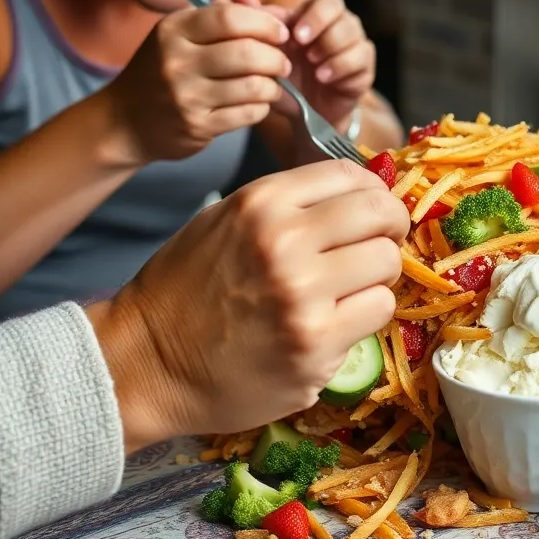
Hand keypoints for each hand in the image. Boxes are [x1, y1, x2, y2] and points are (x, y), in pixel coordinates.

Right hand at [88, 161, 409, 449]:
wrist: (148, 362)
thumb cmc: (186, 289)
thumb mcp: (226, 220)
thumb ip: (289, 205)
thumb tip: (359, 195)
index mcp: (262, 202)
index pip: (352, 176)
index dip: (374, 192)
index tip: (375, 210)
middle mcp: (285, 242)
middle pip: (381, 215)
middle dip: (390, 228)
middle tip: (380, 244)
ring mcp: (303, 297)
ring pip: (388, 264)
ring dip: (377, 277)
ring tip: (351, 289)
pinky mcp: (316, 347)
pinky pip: (378, 312)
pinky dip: (366, 316)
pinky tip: (338, 321)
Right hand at [98, 0, 291, 165]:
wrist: (125, 121)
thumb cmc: (160, 70)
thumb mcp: (177, 35)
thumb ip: (216, 17)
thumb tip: (256, 3)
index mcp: (173, 30)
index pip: (230, 18)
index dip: (264, 24)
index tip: (280, 33)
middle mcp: (177, 61)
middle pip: (246, 53)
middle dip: (276, 58)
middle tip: (283, 63)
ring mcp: (186, 96)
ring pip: (253, 86)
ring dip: (273, 86)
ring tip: (273, 84)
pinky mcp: (197, 126)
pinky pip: (247, 113)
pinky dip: (261, 107)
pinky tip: (257, 103)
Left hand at [238, 0, 374, 132]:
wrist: (305, 115)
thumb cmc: (285, 80)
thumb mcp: (266, 56)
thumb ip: (250, 25)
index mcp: (315, 15)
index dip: (312, 14)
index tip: (295, 36)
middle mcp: (339, 24)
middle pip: (339, 7)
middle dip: (321, 25)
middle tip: (305, 48)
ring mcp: (355, 44)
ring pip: (351, 33)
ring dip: (330, 49)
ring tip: (314, 67)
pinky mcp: (365, 67)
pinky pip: (360, 59)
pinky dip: (340, 67)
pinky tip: (324, 78)